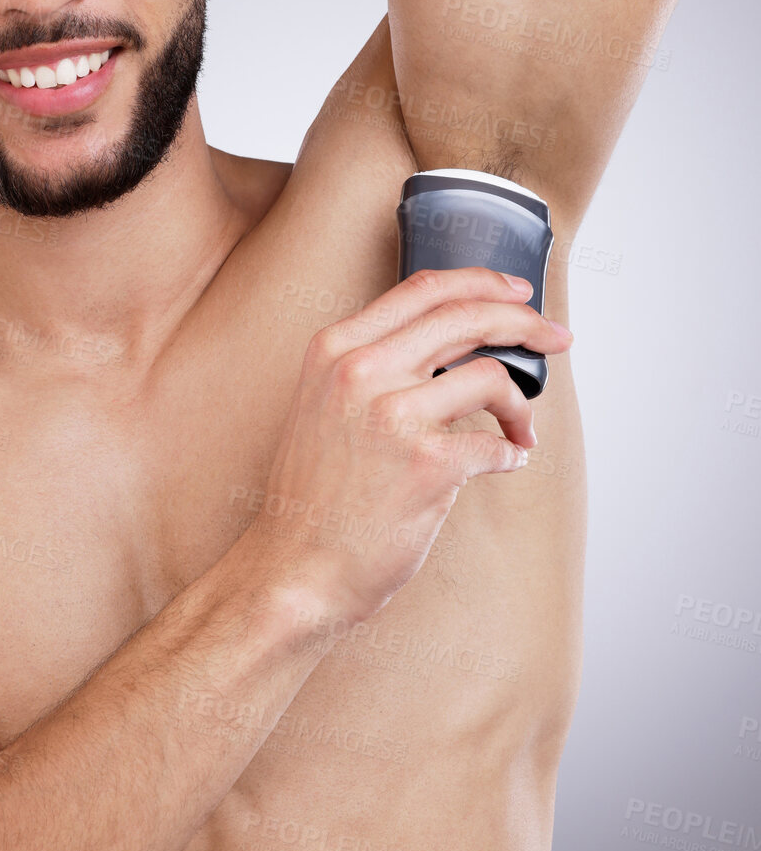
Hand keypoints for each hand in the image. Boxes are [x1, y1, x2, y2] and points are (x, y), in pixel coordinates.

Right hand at [236, 267, 572, 624]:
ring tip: (521, 432)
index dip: (482, 281)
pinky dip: (510, 455)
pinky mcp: (426, 464)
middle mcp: (361, 371)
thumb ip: (371, 367)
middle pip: (467, 317)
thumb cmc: (314, 498)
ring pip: (491, 378)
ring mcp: (392, 415)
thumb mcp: (322, 406)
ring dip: (522, 407)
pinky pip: (496, 445)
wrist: (293, 569)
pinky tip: (503, 465)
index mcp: (336, 350)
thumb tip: (449, 348)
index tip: (517, 292)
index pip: (423, 288)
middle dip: (527, 324)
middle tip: (558, 339)